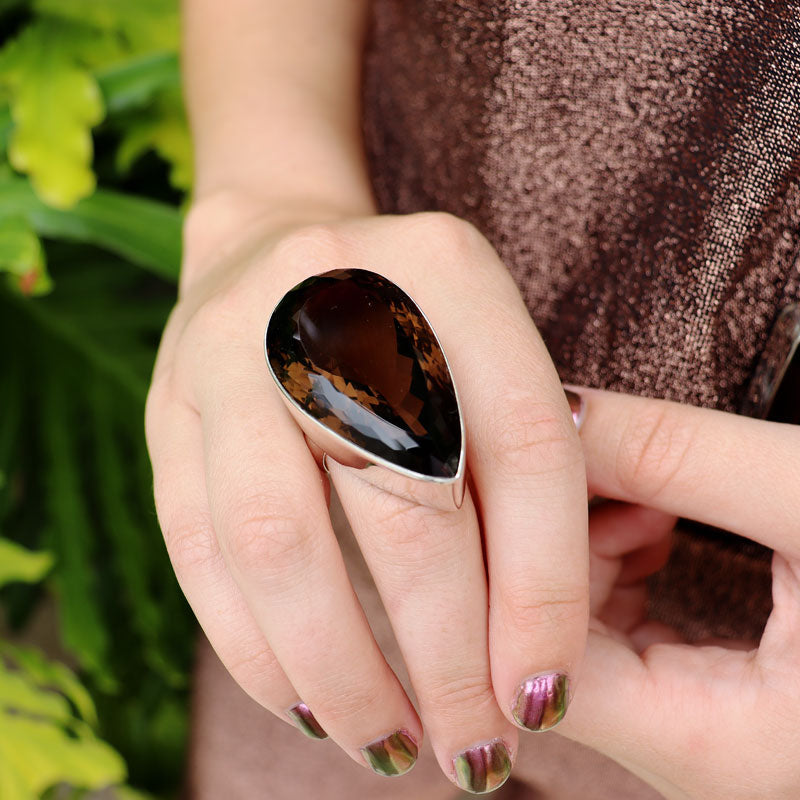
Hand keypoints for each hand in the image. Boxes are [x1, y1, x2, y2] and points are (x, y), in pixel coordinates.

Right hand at [145, 205, 588, 790]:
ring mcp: (231, 349)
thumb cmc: (403, 326)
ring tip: (387, 745)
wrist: (268, 250)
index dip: (544, 587)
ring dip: (341, 670)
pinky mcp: (165, 408)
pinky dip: (256, 648)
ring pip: (282, 540)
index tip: (545, 693)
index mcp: (447, 269)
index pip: (523, 445)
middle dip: (446, 654)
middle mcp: (332, 294)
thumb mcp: (481, 360)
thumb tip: (528, 656)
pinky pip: (201, 548)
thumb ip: (519, 475)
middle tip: (475, 746)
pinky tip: (308, 704)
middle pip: (404, 502)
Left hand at [560, 388, 799, 799]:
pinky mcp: (713, 705)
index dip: (517, 551)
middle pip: (546, 648)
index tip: (537, 459)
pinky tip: (659, 516)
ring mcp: (702, 739)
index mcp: (725, 749)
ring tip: (647, 486)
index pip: (537, 655)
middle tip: (601, 460)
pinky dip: (621, 568)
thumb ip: (681, 456)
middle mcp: (699, 767)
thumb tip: (561, 409)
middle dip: (555, 542)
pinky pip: (622, 637)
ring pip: (579, 639)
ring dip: (588, 549)